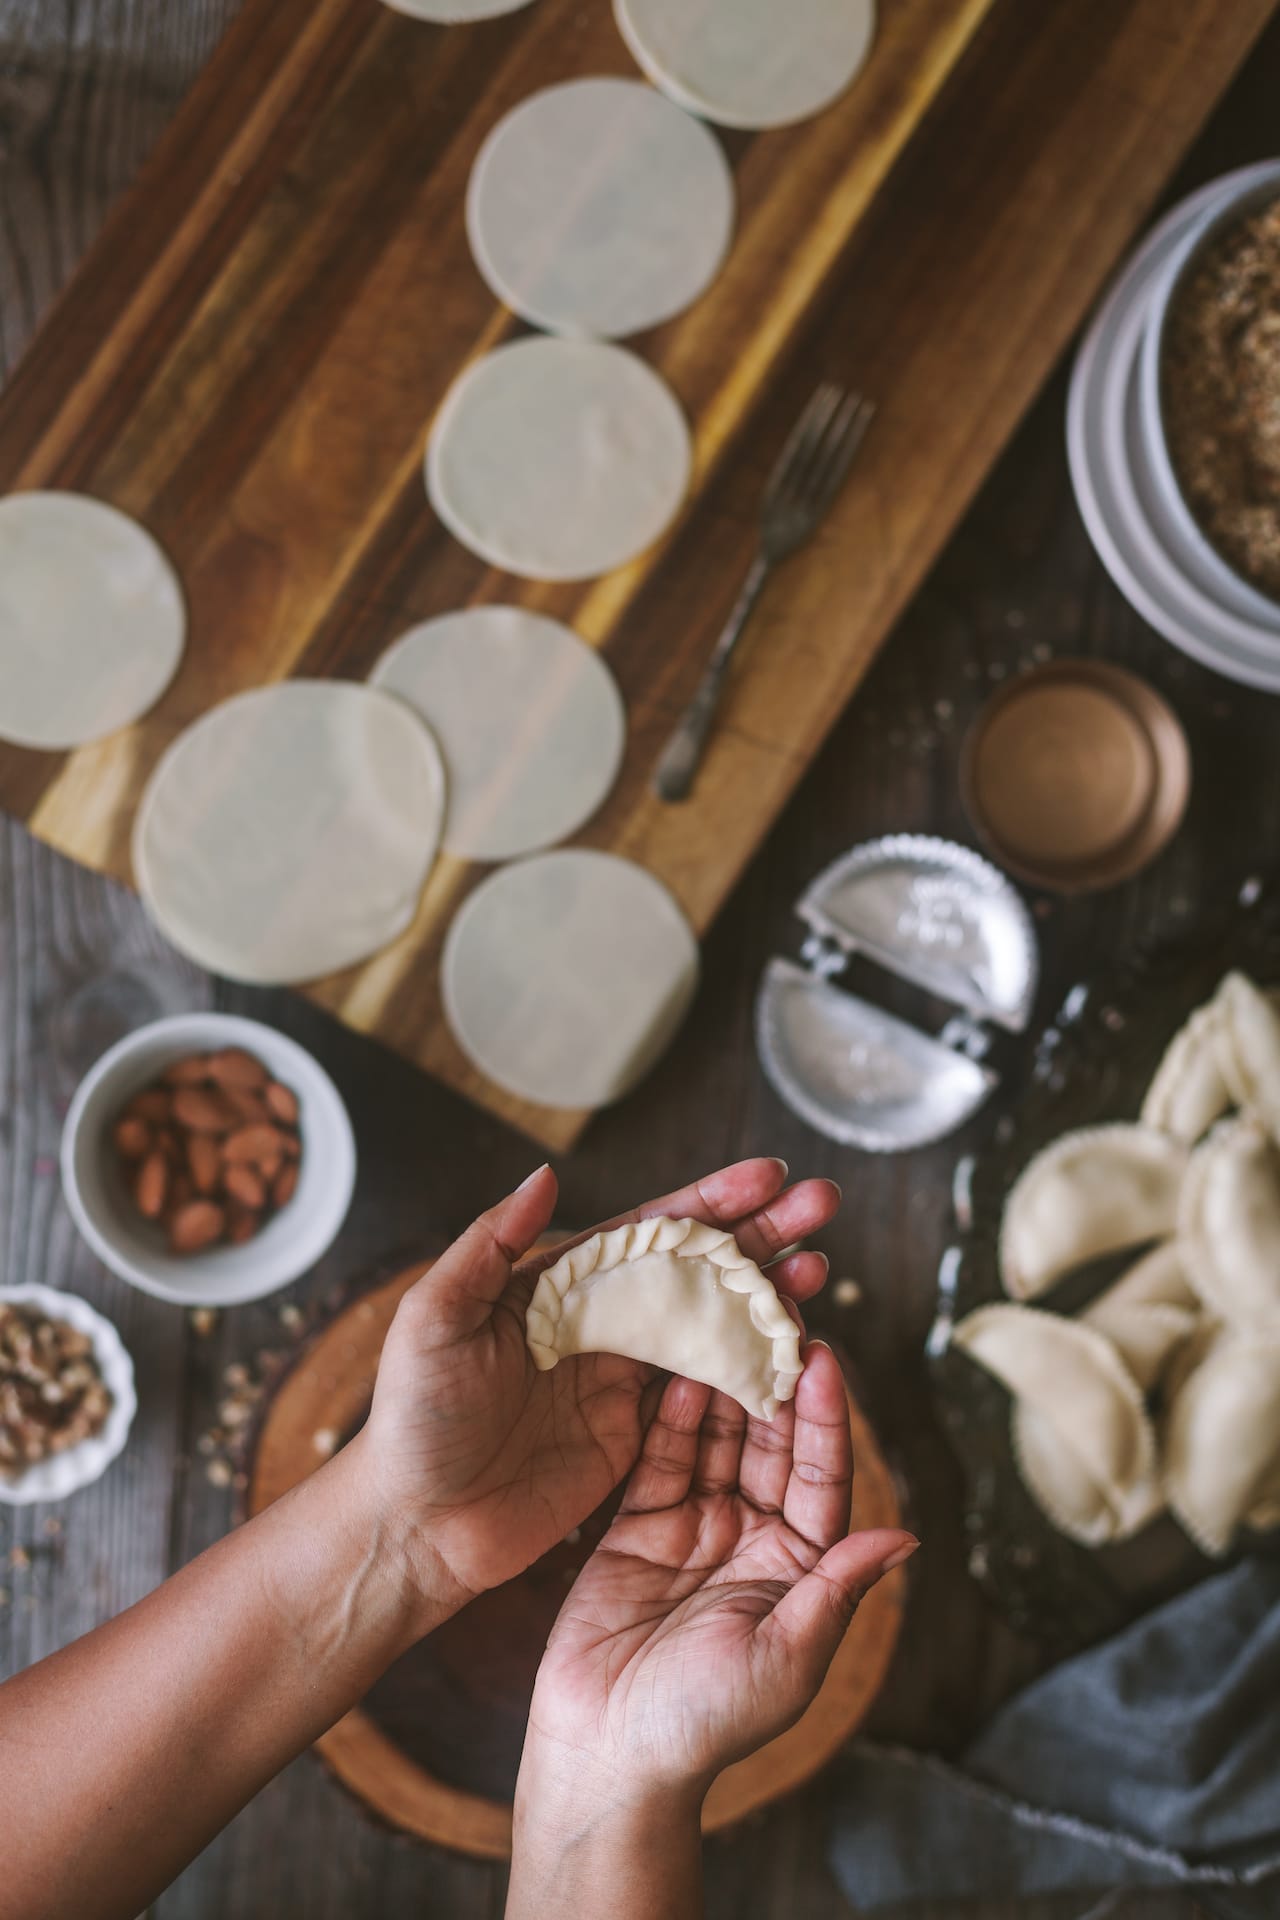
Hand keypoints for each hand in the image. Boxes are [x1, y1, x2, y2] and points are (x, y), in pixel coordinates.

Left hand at [354, 1158, 839, 1625]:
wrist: (414, 1527)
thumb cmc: (412, 1419)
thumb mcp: (432, 1320)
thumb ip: (488, 1247)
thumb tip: (546, 1175)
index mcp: (556, 1284)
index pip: (647, 1229)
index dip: (709, 1202)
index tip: (767, 1175)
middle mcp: (598, 1323)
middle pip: (695, 1268)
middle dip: (760, 1234)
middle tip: (822, 1204)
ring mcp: (621, 1381)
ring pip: (711, 1325)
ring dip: (767, 1296)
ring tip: (822, 1268)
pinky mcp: (634, 1439)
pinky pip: (706, 1398)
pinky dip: (753, 1372)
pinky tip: (797, 1353)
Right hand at [521, 1344, 917, 1800]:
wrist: (607, 1757)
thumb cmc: (704, 1725)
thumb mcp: (787, 1658)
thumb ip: (836, 1588)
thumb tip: (906, 1537)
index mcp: (800, 1568)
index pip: (822, 1475)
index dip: (823, 1416)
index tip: (822, 1357)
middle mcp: (754, 1536)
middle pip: (772, 1442)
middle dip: (776, 1377)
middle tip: (775, 1310)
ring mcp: (695, 1527)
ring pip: (718, 1437)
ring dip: (725, 1381)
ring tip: (727, 1320)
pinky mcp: (638, 1526)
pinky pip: (661, 1457)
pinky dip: (671, 1413)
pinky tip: (678, 1364)